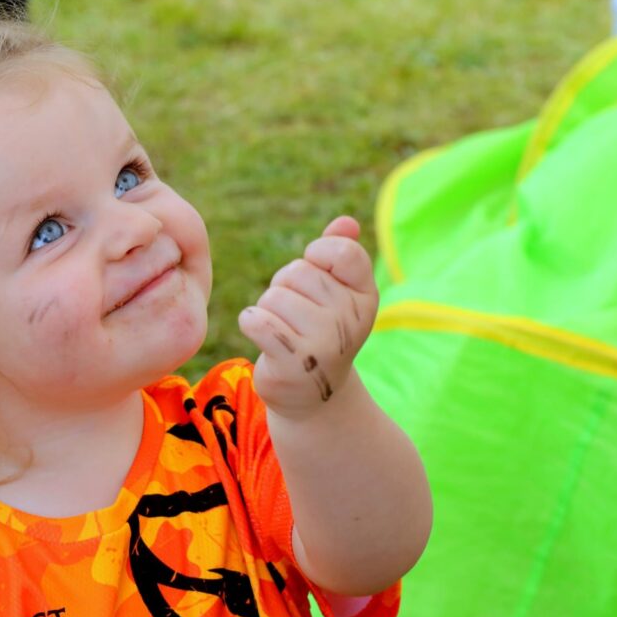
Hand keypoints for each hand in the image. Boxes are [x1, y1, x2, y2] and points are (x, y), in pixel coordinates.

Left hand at [238, 216, 378, 418]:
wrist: (311, 395)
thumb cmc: (318, 332)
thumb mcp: (335, 292)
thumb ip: (339, 253)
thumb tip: (347, 221)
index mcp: (365, 296)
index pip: (340, 250)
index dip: (317, 255)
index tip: (317, 277)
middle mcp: (350, 319)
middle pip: (297, 272)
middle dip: (285, 288)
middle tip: (296, 316)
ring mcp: (324, 342)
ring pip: (273, 296)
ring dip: (267, 310)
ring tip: (283, 331)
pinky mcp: (293, 362)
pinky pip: (256, 321)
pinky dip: (251, 324)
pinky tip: (265, 338)